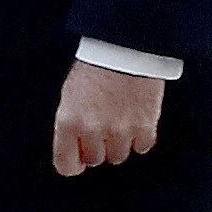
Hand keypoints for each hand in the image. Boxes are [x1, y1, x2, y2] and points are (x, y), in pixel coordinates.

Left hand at [51, 61, 167, 177]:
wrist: (125, 47)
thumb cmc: (94, 67)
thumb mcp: (70, 95)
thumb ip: (71, 124)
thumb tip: (77, 149)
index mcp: (68, 122)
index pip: (66, 165)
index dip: (73, 164)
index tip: (78, 161)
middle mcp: (92, 131)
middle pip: (95, 160)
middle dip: (98, 147)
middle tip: (102, 127)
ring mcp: (120, 130)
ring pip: (119, 156)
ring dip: (119, 143)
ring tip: (120, 120)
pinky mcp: (145, 126)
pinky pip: (142, 147)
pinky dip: (140, 138)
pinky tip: (137, 120)